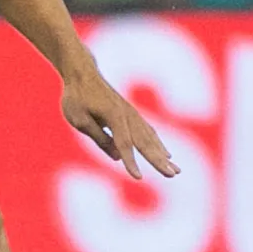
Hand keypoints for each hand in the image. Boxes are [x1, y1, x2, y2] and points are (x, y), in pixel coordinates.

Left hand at [61, 62, 177, 181]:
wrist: (82, 73)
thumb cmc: (77, 97)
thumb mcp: (79, 119)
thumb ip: (99, 137)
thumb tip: (117, 157)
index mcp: (114, 116)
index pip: (123, 143)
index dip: (131, 161)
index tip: (138, 178)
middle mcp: (128, 115)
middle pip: (145, 142)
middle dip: (158, 160)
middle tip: (172, 175)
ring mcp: (132, 114)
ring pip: (150, 138)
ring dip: (163, 154)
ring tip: (175, 170)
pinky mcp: (131, 114)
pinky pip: (148, 132)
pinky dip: (158, 144)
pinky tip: (166, 154)